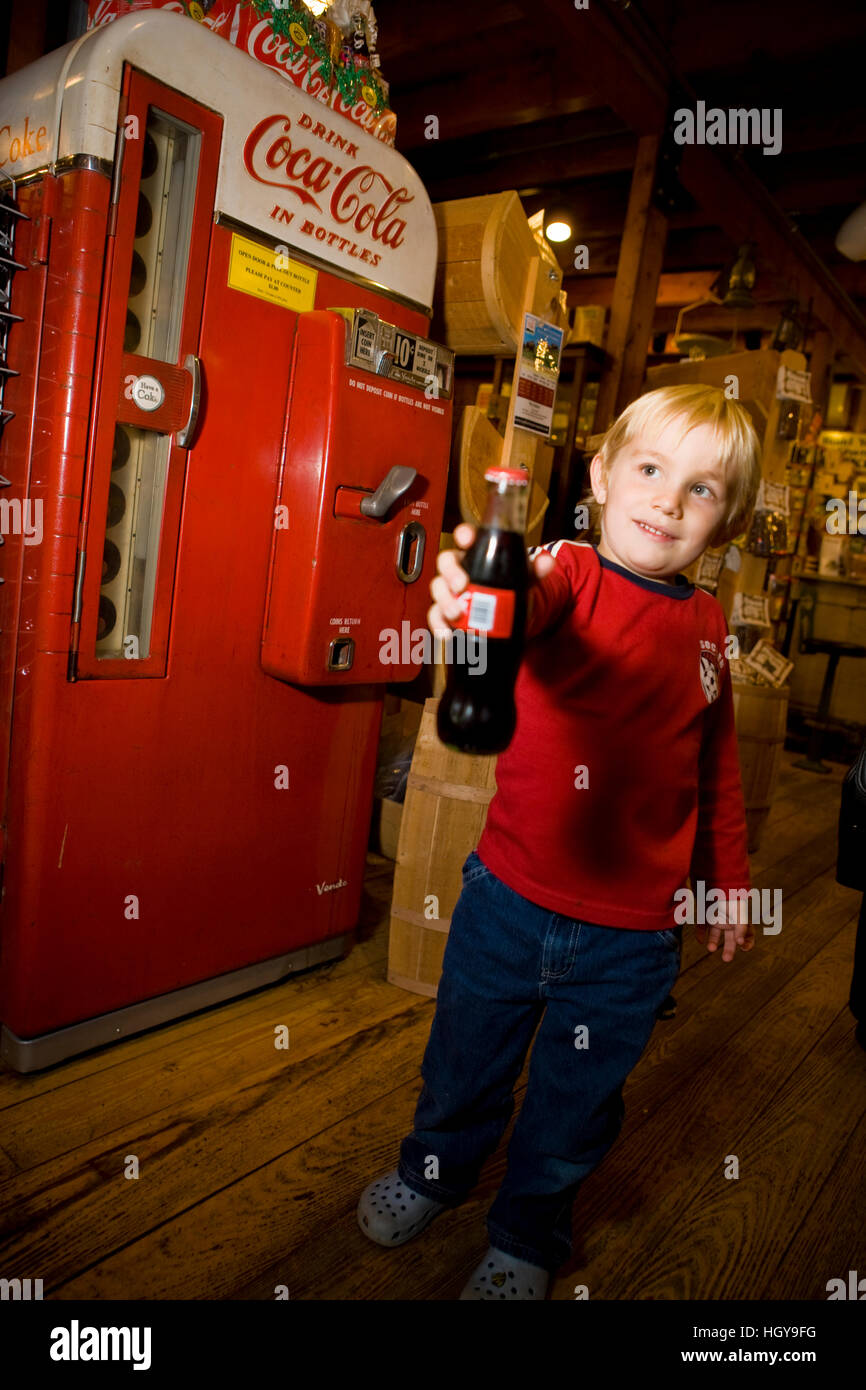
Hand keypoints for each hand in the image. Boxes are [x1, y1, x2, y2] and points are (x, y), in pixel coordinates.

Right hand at [427, 523, 555, 637]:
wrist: (512, 618)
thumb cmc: (513, 589)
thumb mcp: (526, 579)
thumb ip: (536, 570)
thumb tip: (547, 562)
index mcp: (478, 553)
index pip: (466, 537)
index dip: (464, 535)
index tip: (466, 540)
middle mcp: (460, 568)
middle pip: (446, 561)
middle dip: (450, 573)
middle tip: (462, 587)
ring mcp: (451, 590)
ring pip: (438, 588)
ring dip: (444, 600)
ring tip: (457, 615)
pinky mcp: (446, 612)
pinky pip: (435, 616)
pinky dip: (438, 625)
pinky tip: (447, 634)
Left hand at [694, 900, 755, 962]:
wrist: (715, 878)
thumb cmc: (730, 895)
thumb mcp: (739, 911)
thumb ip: (742, 926)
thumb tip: (739, 942)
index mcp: (740, 919)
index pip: (748, 935)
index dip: (748, 943)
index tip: (743, 948)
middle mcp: (728, 920)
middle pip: (730, 939)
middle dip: (729, 949)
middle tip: (727, 959)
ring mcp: (716, 917)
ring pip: (714, 934)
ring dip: (713, 942)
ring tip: (710, 948)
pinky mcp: (704, 914)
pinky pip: (701, 926)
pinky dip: (700, 934)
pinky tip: (700, 941)